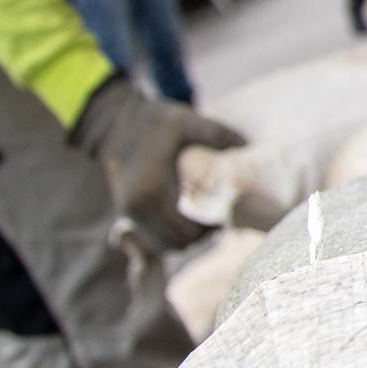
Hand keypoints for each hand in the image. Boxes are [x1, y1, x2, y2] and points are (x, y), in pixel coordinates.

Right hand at [70, 76, 244, 251]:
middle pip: (178, 242)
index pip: (187, 229)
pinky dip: (171, 236)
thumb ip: (221, 136)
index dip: (210, 227)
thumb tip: (251, 148)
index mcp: (154, 188)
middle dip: (202, 235)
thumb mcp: (189, 122)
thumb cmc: (157, 122)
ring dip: (186, 238)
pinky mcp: (127, 213)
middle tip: (219, 218)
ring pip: (165, 245)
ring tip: (203, 219)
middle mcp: (139, 206)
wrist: (115, 124)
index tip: (226, 213)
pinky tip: (186, 219)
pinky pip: (153, 239)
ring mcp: (130, 212)